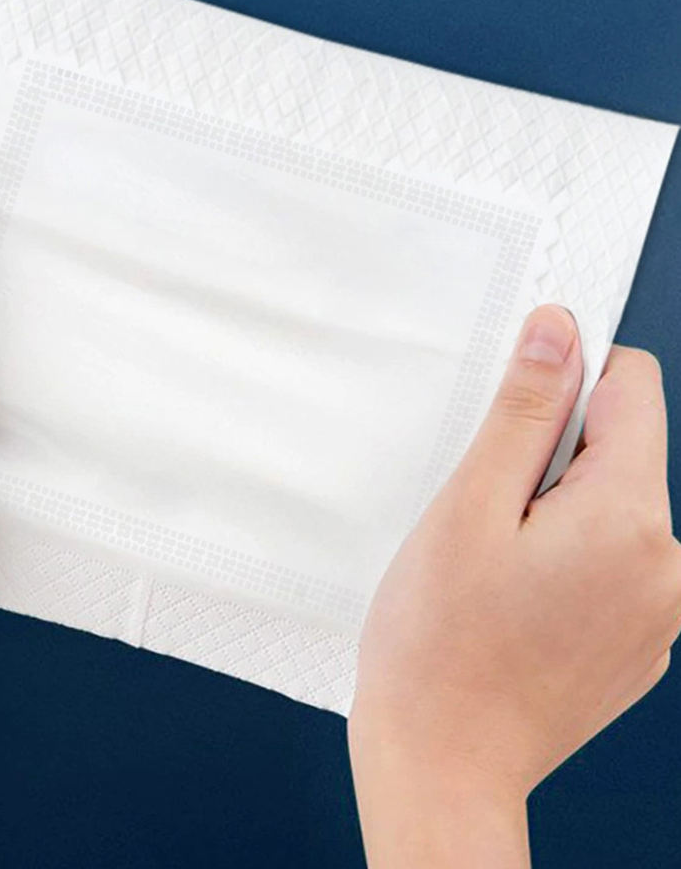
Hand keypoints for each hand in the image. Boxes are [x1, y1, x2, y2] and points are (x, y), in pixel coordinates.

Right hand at [349, 305, 678, 867]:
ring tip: (493, 562)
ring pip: (613, 504)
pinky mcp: (644, 638)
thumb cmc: (438, 647)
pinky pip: (614, 558)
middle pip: (621, 448)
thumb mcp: (467, 508)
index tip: (514, 405)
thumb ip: (523, 412)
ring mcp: (662, 609)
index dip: (567, 376)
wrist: (445, 766)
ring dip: (554, 508)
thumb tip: (558, 331)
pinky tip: (513, 595)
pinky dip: (565, 554)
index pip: (632, 387)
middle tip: (484, 511)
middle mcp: (668, 564)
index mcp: (627, 520)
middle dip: (550, 456)